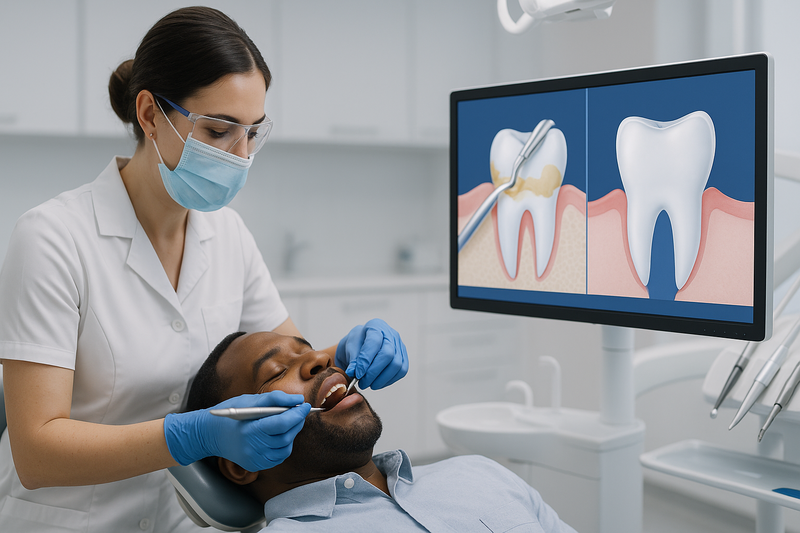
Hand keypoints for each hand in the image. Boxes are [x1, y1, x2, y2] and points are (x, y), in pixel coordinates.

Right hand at [164, 390, 310, 470]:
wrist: (209, 434)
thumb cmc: (230, 414)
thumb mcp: (249, 401)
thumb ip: (275, 399)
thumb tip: (298, 400)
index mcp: (249, 430)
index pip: (281, 424)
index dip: (297, 414)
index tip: (305, 405)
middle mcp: (252, 448)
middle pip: (286, 436)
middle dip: (297, 421)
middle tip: (299, 410)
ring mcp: (254, 459)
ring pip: (285, 447)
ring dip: (292, 433)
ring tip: (288, 421)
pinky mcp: (256, 465)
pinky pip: (279, 456)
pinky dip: (284, 444)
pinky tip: (279, 434)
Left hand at [335, 318, 408, 389]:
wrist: (362, 347)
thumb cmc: (355, 345)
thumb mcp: (349, 347)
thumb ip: (352, 359)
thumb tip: (353, 372)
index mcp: (375, 326)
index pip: (374, 342)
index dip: (366, 360)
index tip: (357, 374)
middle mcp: (390, 333)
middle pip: (388, 354)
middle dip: (374, 372)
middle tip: (362, 383)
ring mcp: (399, 345)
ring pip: (396, 365)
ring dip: (381, 379)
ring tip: (368, 384)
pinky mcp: (404, 357)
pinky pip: (401, 371)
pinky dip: (389, 380)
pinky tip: (377, 382)